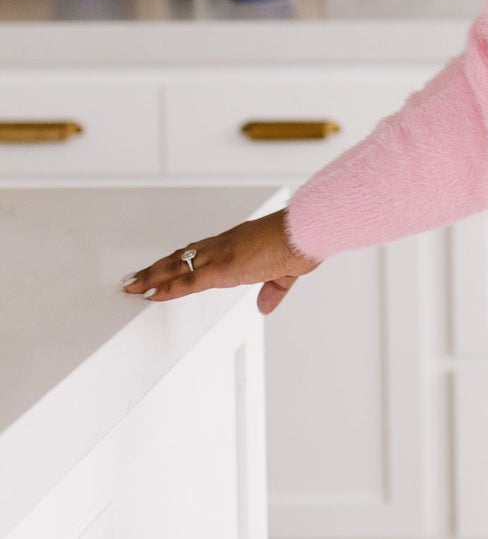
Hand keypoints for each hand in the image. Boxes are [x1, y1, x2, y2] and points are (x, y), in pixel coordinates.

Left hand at [124, 208, 319, 315]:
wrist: (305, 232)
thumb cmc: (300, 243)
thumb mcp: (285, 273)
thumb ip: (273, 290)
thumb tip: (264, 306)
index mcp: (236, 245)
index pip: (199, 252)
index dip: (179, 261)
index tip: (163, 267)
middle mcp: (222, 247)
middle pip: (181, 257)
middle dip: (157, 269)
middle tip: (135, 277)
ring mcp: (219, 256)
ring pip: (177, 267)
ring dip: (152, 277)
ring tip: (131, 286)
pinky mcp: (222, 269)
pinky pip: (187, 281)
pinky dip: (167, 288)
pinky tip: (150, 293)